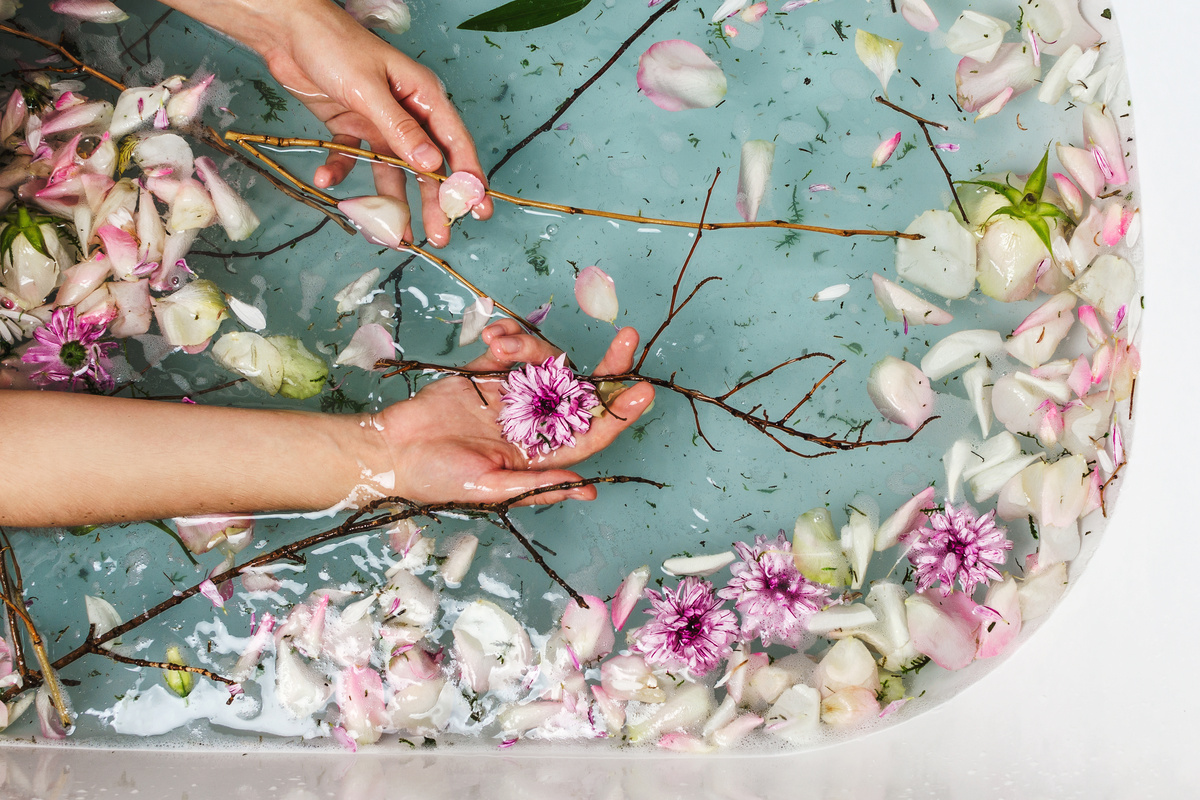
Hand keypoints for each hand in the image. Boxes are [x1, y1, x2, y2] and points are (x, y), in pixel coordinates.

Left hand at [250, 1, 493, 246]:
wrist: (287, 31)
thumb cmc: (334, 45)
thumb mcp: (368, 89)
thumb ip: (399, 129)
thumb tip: (431, 165)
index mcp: (422, 95)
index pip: (454, 143)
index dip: (469, 178)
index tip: (478, 209)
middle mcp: (406, 112)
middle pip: (427, 165)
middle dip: (433, 202)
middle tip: (440, 235)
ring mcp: (379, 122)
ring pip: (394, 169)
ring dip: (394, 200)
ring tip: (395, 233)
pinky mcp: (351, 127)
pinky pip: (353, 158)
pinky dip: (341, 171)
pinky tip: (326, 180)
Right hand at [373, 320, 654, 506]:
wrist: (391, 450)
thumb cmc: (437, 480)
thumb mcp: (491, 489)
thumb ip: (539, 484)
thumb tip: (588, 489)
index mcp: (542, 452)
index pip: (593, 431)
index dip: (620, 412)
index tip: (643, 391)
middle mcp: (535, 421)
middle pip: (583, 390)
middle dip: (608, 365)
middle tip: (628, 338)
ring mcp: (514, 393)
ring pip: (546, 361)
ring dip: (532, 345)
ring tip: (499, 345)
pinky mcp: (488, 371)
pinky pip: (512, 346)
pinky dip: (509, 335)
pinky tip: (493, 336)